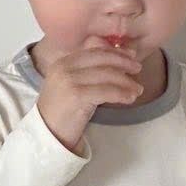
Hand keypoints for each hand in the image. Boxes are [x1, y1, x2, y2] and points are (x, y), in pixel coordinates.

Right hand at [36, 34, 142, 148]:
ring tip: (137, 90)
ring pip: (107, 75)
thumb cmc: (62, 112)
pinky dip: (121, 94)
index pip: (94, 50)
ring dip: (126, 82)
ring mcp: (69, 81)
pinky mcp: (76, 96)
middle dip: (124, 63)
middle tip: (138, 70)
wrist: (47, 134)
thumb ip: (89, 72)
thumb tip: (117, 58)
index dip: (115, 52)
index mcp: (63, 62)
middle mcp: (64, 67)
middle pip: (102, 59)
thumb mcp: (73, 85)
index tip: (131, 56)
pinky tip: (129, 98)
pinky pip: (106, 91)